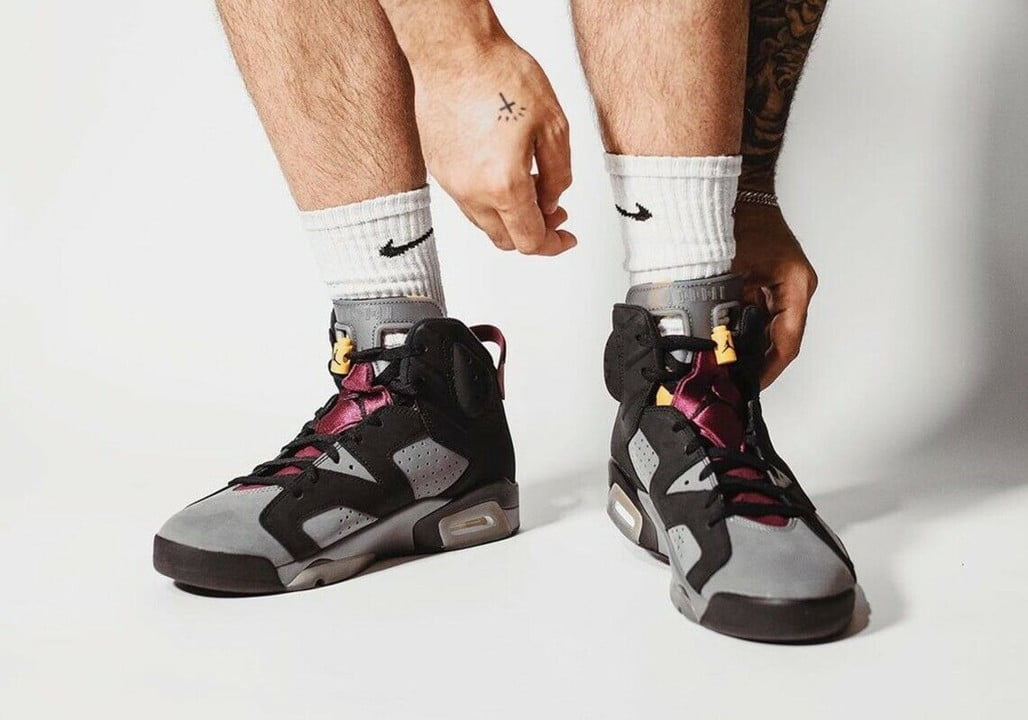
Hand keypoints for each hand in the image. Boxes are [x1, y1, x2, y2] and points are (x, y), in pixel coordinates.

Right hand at [409, 38, 574, 254]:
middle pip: (506, 240)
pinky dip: (489, 201)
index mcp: (504, 185)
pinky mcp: (438, 168)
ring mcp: (450, 182)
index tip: (566, 237)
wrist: (454, 52)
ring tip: (531, 187)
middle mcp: (471, 192)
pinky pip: (466, 201)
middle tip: (554, 212)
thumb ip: (558, 174)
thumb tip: (552, 203)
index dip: (554, 244)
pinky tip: (504, 175)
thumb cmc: (499, 76)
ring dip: (510, 217)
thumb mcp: (553, 125)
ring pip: (484, 223)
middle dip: (534, 233)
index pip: (530, 241)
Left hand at [732, 202, 817, 389]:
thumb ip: (723, 306)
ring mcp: (788, 285)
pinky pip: (762, 314)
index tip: (749, 385)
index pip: (786, 342)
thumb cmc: (739, 218)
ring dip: (749, 346)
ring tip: (725, 366)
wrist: (740, 188)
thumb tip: (711, 342)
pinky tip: (724, 340)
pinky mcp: (774, 282)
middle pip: (780, 339)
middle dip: (756, 362)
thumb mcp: (727, 268)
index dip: (768, 369)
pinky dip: (744, 328)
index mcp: (795, 285)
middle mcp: (797, 288)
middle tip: (731, 381)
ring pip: (771, 329)